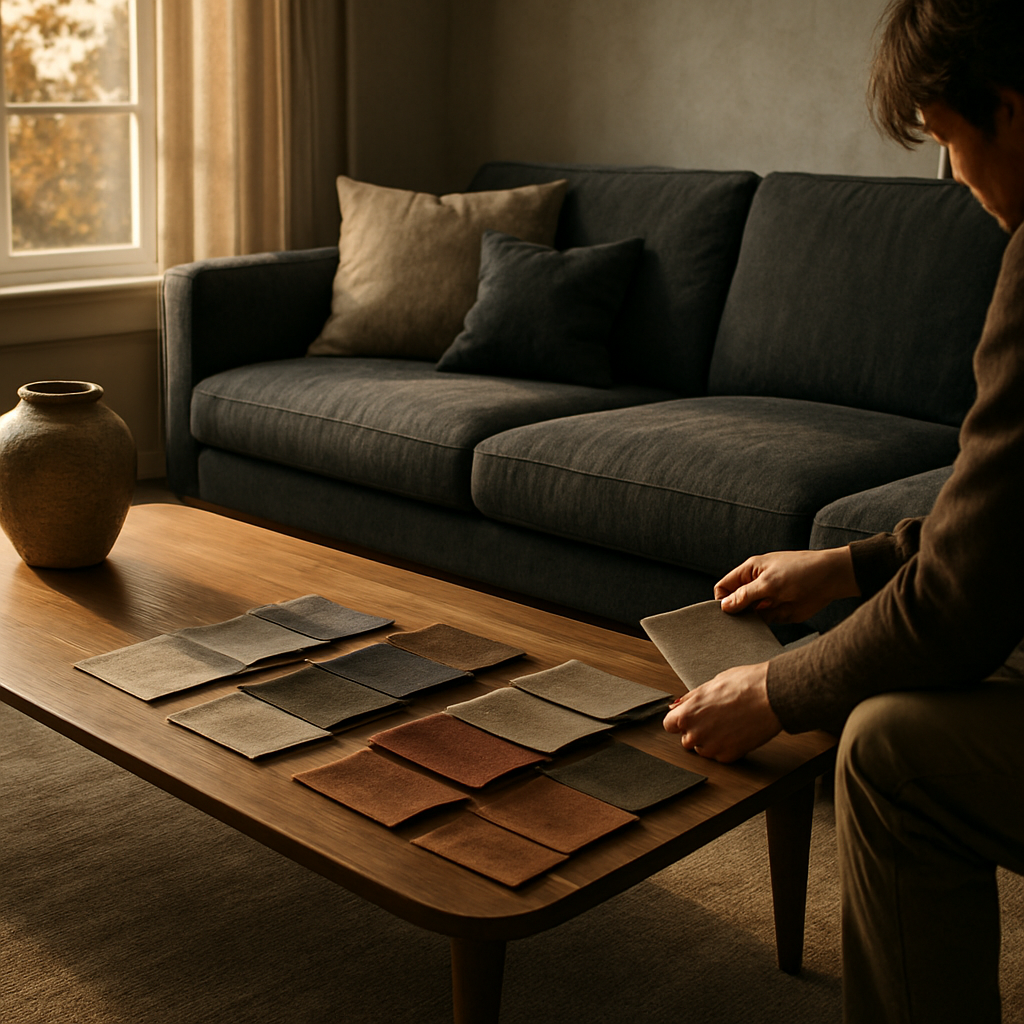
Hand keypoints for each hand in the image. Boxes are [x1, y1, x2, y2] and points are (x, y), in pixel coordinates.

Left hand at [663, 661, 779, 761]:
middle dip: (696, 731)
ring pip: (702, 750)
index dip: (679, 720)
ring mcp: (712, 747)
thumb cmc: (744, 685)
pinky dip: (726, 747)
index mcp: (688, 713)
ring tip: (727, 724)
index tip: (687, 718)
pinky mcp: (729, 756)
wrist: (771, 696)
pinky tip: (736, 732)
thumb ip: (690, 699)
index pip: (668, 725)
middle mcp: (696, 733)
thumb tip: (677, 705)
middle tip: (714, 718)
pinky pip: (720, 755)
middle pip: (685, 739)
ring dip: (710, 741)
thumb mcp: (710, 684)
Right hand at [713, 547, 858, 623]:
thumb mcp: (769, 582)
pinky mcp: (778, 612)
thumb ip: (745, 595)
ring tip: (747, 631)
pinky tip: (759, 633)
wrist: (832, 579)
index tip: (725, 614)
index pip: (724, 587)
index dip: (721, 600)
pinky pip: (763, 623)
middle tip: (733, 627)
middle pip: (734, 603)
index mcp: (750, 572)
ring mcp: (767, 600)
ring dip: (747, 623)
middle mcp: (756, 586)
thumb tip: (724, 607)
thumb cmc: (801, 571)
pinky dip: (760, 629)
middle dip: (733, 614)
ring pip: (748, 615)